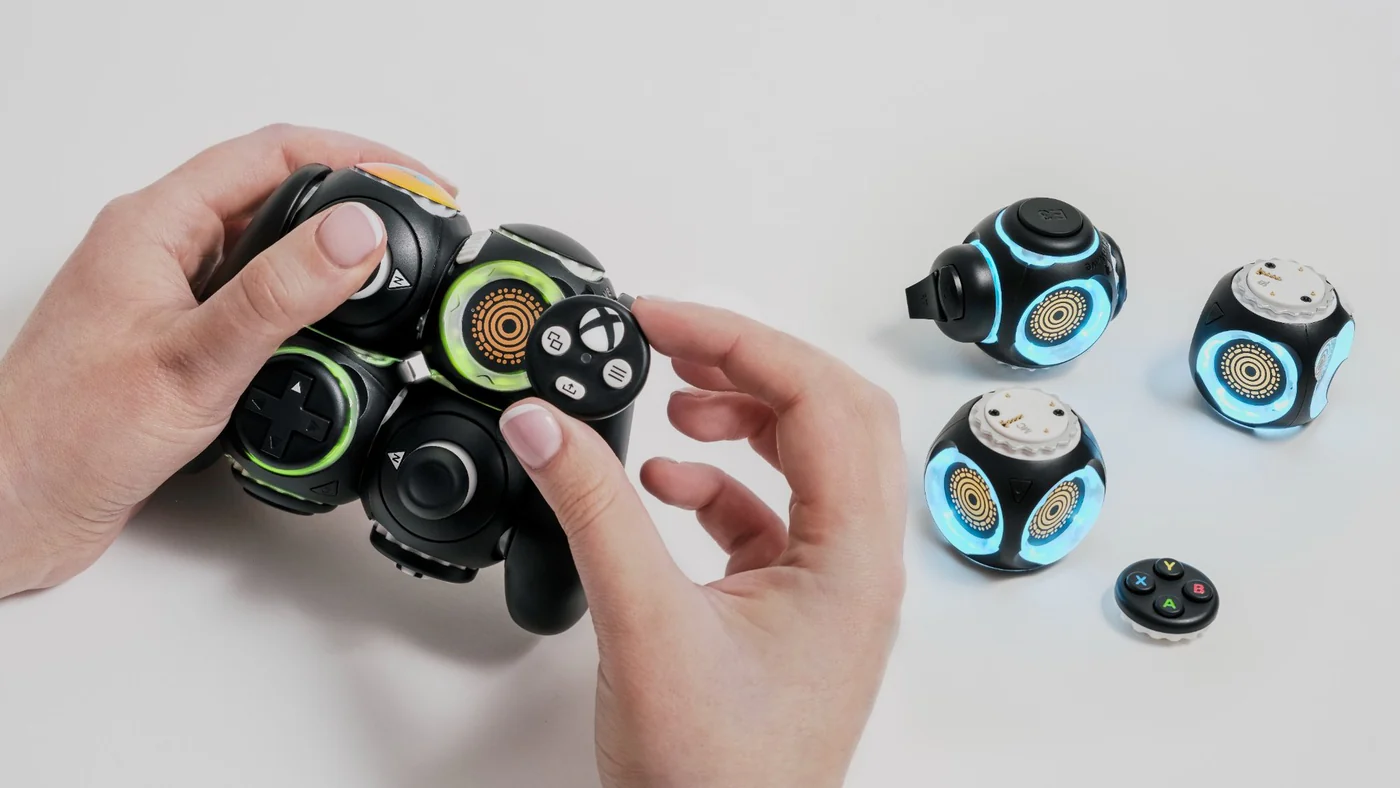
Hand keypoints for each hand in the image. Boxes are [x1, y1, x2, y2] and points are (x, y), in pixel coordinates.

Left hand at [0, 124, 452, 596]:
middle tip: (417, 220)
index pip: (274, 153)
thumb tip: (355, 233)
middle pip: (276, 189)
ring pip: (267, 245)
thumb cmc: (70, 434)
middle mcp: (160, 248)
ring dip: (331, 251)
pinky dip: (307, 301)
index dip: (357, 155)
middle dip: (355, 197)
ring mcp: (169, 292)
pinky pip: (255, 296)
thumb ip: (280, 294)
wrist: (18, 506)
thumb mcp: (195, 359)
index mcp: (154, 226)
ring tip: (390, 272)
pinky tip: (333, 330)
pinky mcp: (178, 336)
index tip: (418, 182)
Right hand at [497, 298, 906, 787]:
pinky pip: (772, 515)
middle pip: (831, 415)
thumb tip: (548, 425)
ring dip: (743, 416)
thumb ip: (592, 511)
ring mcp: (829, 589)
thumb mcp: (644, 625)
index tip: (662, 318)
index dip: (739, 340)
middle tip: (675, 338)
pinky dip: (721, 482)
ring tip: (673, 397)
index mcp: (853, 560)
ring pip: (808, 461)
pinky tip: (665, 482)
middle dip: (751, 364)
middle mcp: (858, 567)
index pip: (820, 400)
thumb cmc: (717, 780)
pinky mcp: (791, 610)